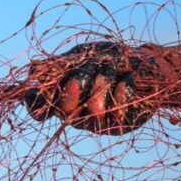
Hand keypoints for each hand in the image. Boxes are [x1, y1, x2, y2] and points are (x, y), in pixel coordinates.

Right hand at [24, 41, 156, 134]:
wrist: (146, 64)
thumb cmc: (111, 58)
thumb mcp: (83, 54)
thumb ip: (61, 63)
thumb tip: (34, 68)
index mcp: (61, 97)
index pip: (38, 108)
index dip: (35, 101)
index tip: (41, 88)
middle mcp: (75, 114)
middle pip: (63, 111)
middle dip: (76, 85)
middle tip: (88, 68)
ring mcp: (96, 122)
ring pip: (93, 110)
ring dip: (102, 81)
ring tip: (112, 66)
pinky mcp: (119, 125)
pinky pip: (117, 110)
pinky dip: (123, 87)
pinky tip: (127, 77)